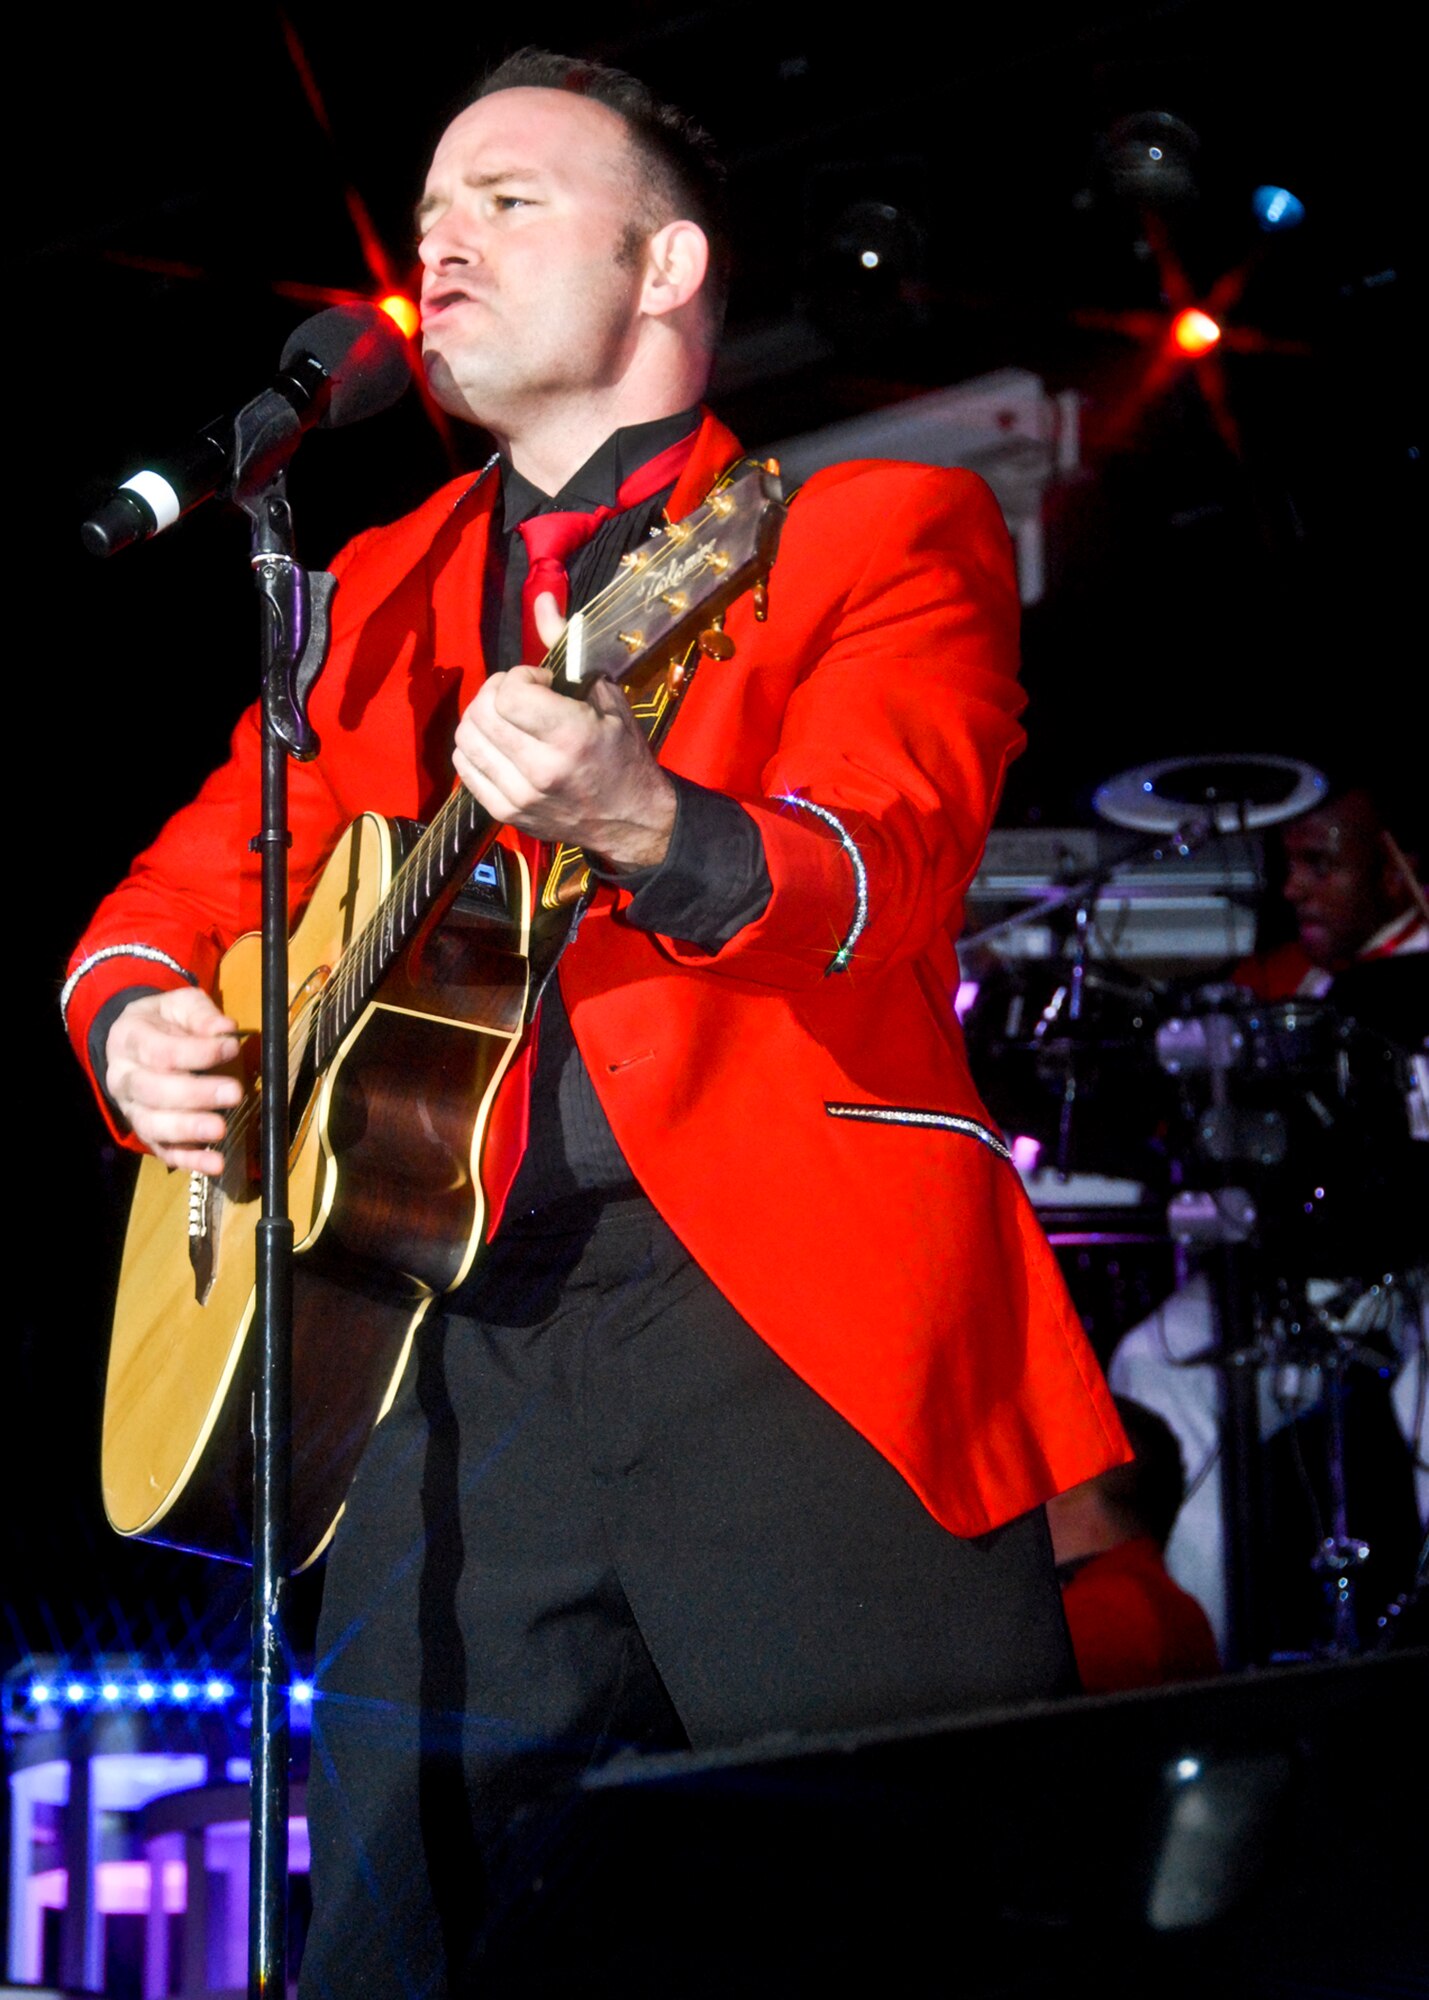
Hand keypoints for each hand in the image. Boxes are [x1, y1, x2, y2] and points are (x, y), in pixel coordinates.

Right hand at [105, 986, 241, 1175]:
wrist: (134, 1040)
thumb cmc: (163, 1021)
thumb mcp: (179, 1004)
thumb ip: (200, 1014)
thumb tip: (225, 1030)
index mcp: (129, 1040)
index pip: (160, 1050)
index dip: (197, 1052)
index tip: (232, 1047)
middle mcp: (123, 1078)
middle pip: (153, 1091)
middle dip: (195, 1094)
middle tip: (234, 1093)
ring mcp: (132, 1109)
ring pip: (152, 1125)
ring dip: (188, 1130)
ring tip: (221, 1130)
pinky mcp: (146, 1134)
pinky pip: (163, 1151)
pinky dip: (189, 1160)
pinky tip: (214, 1163)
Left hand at [452, 593, 676, 869]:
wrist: (632, 820)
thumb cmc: (624, 754)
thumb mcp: (606, 697)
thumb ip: (566, 648)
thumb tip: (541, 599)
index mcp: (571, 737)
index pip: (508, 693)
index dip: (518, 677)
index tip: (541, 683)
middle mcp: (540, 769)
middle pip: (481, 712)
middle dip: (496, 692)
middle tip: (520, 697)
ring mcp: (519, 796)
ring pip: (466, 738)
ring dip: (482, 718)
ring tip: (509, 719)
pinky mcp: (505, 814)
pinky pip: (464, 768)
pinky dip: (474, 747)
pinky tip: (499, 744)